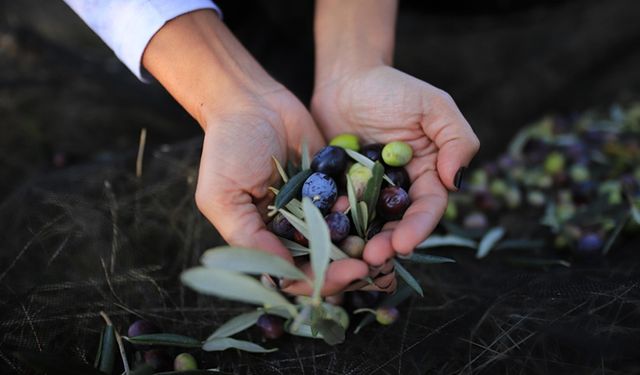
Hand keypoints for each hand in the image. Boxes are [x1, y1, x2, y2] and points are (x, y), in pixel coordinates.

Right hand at [143, 10, 370, 295]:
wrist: (251, 101)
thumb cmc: (227, 148)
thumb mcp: (224, 197)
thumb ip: (248, 237)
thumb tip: (281, 276)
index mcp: (262, 239)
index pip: (292, 274)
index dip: (319, 280)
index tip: (345, 274)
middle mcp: (290, 229)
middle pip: (322, 262)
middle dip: (345, 268)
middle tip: (369, 266)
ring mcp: (313, 207)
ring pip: (341, 238)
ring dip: (360, 245)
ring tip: (381, 246)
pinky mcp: (332, 184)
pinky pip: (352, 203)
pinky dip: (364, 211)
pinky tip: (378, 212)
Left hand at [311, 65, 479, 265]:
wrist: (346, 79)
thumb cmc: (393, 88)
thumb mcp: (433, 106)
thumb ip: (456, 139)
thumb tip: (456, 181)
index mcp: (427, 175)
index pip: (427, 207)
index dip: (418, 228)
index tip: (403, 244)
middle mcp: (399, 190)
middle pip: (397, 224)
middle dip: (388, 244)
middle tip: (372, 259)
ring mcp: (366, 193)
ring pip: (367, 225)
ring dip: (360, 243)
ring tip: (349, 257)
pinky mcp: (338, 190)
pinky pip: (336, 211)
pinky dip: (332, 224)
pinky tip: (323, 234)